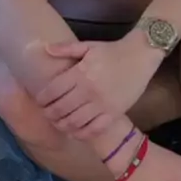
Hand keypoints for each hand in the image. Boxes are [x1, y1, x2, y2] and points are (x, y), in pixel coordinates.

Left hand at [35, 38, 154, 139]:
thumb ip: (66, 48)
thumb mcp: (89, 46)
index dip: (42, 99)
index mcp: (81, 73)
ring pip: (74, 122)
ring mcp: (102, 104)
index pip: (53, 91)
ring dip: (62, 125)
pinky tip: (75, 132)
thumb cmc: (112, 50)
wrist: (141, 56)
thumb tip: (45, 48)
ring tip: (58, 123)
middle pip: (60, 109)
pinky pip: (94, 129)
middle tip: (46, 114)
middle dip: (49, 113)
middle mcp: (89, 91)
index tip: (39, 101)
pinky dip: (81, 134)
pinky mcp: (114, 113)